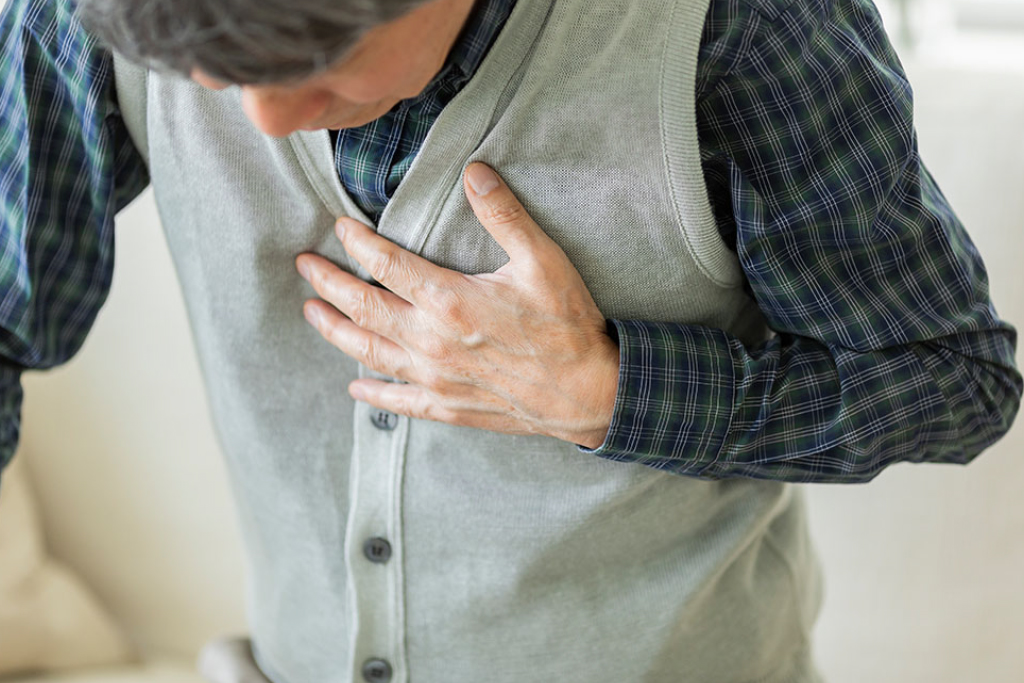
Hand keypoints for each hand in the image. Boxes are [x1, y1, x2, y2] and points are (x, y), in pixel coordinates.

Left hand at [295, 162, 618, 448]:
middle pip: (363, 307)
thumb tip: (474, 172)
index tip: (339, 228)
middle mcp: (430, 340)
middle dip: (329, 283)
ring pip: (369, 351)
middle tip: (305, 266)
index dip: (358, 242)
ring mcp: (435, 378)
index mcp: (448, 299)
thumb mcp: (543, 260)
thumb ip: (503, 215)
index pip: (386, 264)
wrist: (587, 392)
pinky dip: (373, 393)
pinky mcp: (447, 406)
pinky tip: (355, 386)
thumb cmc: (567, 324)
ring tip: (312, 313)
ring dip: (335, 331)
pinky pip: (398, 401)